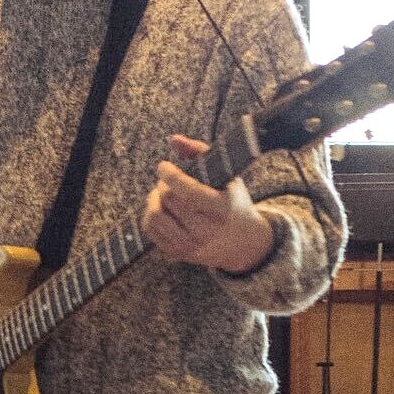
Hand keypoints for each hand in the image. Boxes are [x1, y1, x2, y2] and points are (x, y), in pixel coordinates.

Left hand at [142, 134, 274, 273]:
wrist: (243, 243)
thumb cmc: (233, 203)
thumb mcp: (227, 176)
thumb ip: (201, 153)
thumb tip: (174, 139)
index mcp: (221, 209)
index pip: (187, 190)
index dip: (170, 174)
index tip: (164, 166)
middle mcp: (207, 230)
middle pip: (168, 200)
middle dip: (162, 186)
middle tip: (167, 182)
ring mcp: (192, 245)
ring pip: (155, 217)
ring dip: (153, 201)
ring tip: (162, 195)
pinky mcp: (179, 254)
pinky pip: (151, 232)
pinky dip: (149, 216)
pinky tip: (160, 209)